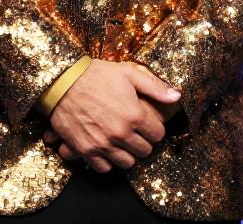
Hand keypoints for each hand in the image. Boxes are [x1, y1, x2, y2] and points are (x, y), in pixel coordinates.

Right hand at [43, 60, 180, 172]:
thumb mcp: (130, 73)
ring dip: (128, 154)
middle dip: (144, 142)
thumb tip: (177, 96)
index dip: (156, 129)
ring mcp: (103, 144)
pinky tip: (109, 150)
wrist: (64, 82)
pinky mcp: (86, 150)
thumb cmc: (98, 75)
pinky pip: (104, 168)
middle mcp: (121, 134)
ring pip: (127, 163)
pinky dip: (109, 162)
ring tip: (124, 143)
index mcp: (135, 115)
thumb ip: (155, 87)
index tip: (150, 125)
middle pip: (144, 151)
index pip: (158, 135)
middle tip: (138, 134)